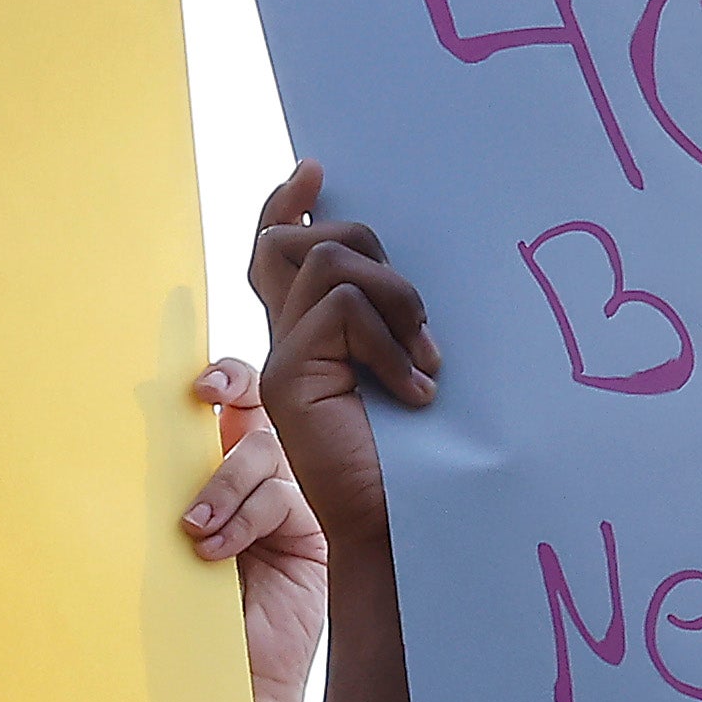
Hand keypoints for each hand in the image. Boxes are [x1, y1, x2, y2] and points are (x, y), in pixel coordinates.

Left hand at [184, 355, 331, 701]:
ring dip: (224, 483)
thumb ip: (171, 490)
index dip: (224, 379)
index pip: (232, 410)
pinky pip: (281, 500)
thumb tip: (134, 425)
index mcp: (225, 478)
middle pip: (258, 413)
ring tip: (193, 529)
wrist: (224, 684)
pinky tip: (218, 553)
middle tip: (204, 395)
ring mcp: (291, 508)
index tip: (192, 378)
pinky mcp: (311, 537)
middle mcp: (261, 484)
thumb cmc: (186, 619)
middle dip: (233, 392)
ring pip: (266, 454)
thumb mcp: (168, 542)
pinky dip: (245, 519)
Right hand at [238, 159, 438, 575]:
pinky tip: (415, 389)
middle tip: (420, 327)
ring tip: (423, 360)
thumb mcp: (407, 367)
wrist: (401, 530)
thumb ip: (389, 320)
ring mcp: (280, 359)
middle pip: (307, 241)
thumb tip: (394, 267)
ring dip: (394, 300)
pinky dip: (390, 341)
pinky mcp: (286, 378)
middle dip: (376, 256)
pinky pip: (342, 308)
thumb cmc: (418, 459)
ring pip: (331, 262)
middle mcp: (284, 344)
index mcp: (310, 340)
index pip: (277, 252)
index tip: (314, 171)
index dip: (288, 206)